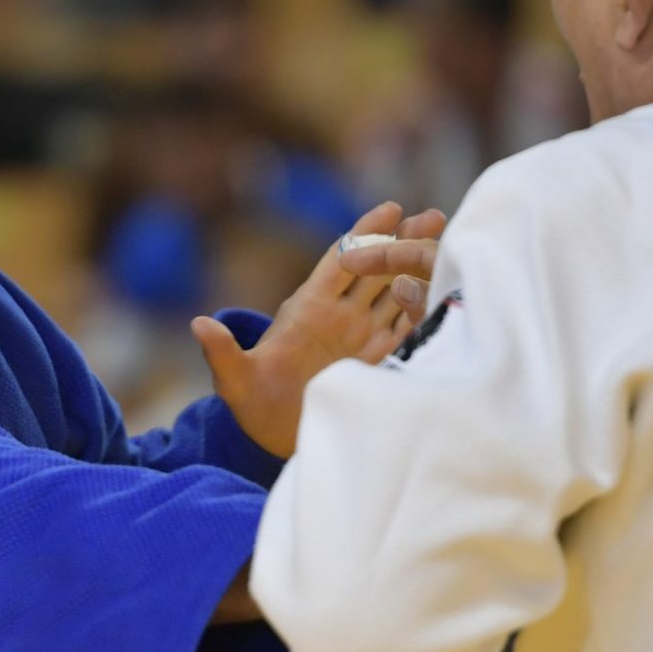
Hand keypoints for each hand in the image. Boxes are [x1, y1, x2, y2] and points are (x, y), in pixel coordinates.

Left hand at [193, 203, 445, 457]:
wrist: (275, 442)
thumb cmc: (252, 406)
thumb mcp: (235, 381)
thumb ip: (223, 353)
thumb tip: (199, 324)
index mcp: (309, 308)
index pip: (341, 261)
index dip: (365, 234)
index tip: (390, 209)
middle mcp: (340, 317)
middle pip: (377, 269)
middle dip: (404, 241)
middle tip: (435, 216)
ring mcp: (362, 338)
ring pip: (397, 293)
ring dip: (422, 269)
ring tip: (452, 247)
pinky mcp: (379, 363)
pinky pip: (407, 331)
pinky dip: (426, 312)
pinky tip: (450, 296)